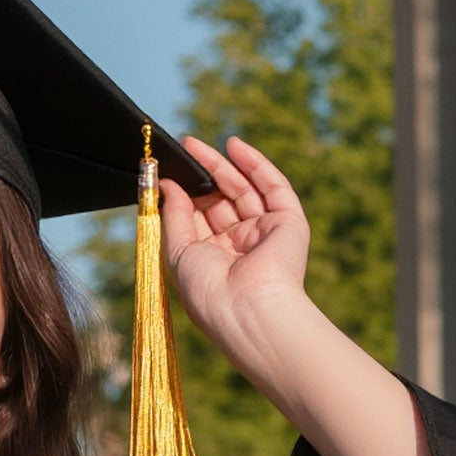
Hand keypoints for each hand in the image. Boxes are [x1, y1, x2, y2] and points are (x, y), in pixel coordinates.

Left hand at [158, 133, 313, 371]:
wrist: (248, 309)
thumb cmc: (208, 291)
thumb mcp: (178, 252)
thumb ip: (173, 216)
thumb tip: (167, 185)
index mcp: (214, 261)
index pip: (199, 220)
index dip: (185, 195)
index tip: (168, 173)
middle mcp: (240, 247)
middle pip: (221, 201)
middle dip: (203, 175)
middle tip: (184, 149)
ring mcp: (265, 233)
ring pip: (244, 190)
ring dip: (223, 165)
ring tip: (196, 145)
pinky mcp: (288, 222)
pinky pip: (273, 186)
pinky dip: (254, 164)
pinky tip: (233, 145)